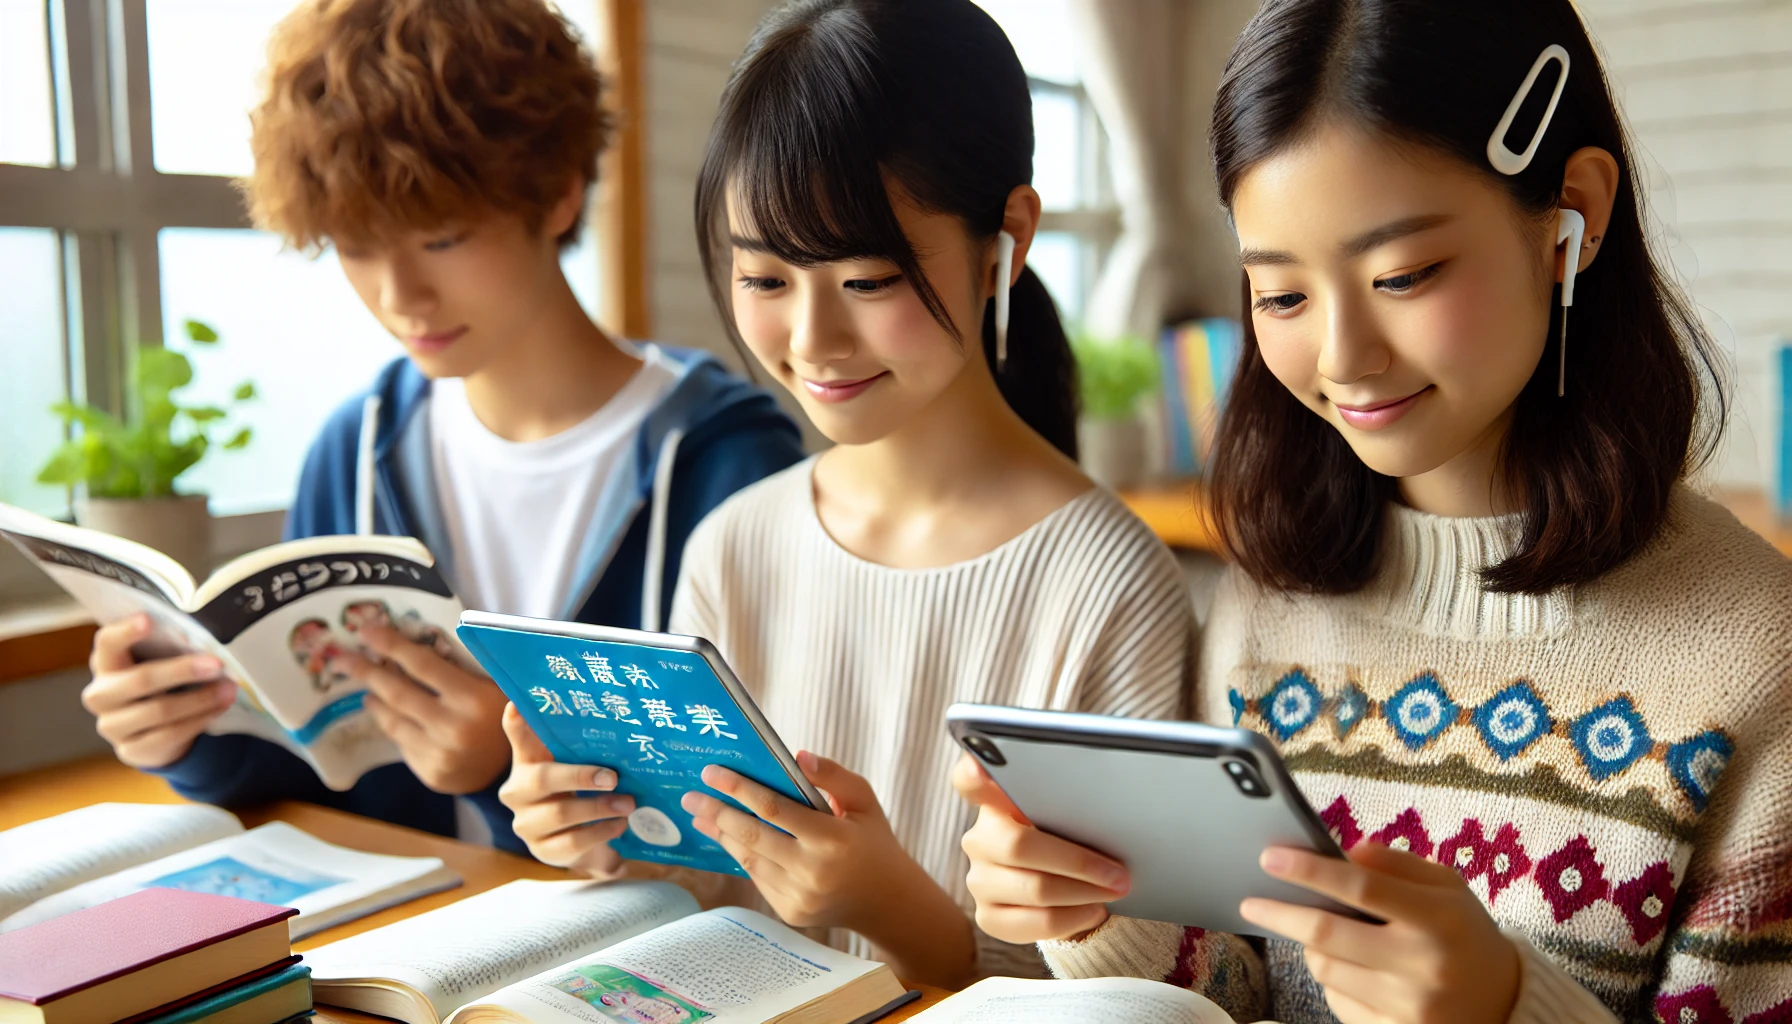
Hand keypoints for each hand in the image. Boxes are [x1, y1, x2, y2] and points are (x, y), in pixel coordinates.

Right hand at [82, 615, 236, 768]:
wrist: (151, 731)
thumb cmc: (159, 683)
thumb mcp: (158, 662)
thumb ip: (169, 649)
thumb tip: (205, 638)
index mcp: (106, 662)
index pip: (107, 642)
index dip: (125, 631)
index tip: (149, 620)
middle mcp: (101, 694)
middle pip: (140, 679)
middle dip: (183, 670)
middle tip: (217, 664)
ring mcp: (112, 726)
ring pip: (159, 710)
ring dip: (200, 699)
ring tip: (229, 688)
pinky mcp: (131, 750)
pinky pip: (170, 734)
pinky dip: (200, 719)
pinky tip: (219, 708)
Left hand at [345, 625, 508, 793]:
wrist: (515, 766)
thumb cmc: (503, 713)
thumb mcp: (494, 683)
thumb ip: (464, 663)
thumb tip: (417, 634)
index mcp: (473, 698)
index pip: (423, 665)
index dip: (392, 645)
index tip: (364, 631)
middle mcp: (453, 727)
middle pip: (398, 692)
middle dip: (366, 671)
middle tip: (341, 657)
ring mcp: (439, 753)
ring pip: (394, 720)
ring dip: (375, 700)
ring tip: (366, 690)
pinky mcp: (430, 772)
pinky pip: (402, 743)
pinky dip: (393, 725)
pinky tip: (389, 716)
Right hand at [498, 703, 632, 876]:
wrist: (582, 842)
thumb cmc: (579, 793)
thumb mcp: (579, 767)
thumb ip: (584, 748)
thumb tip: (617, 725)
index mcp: (527, 763)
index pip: (519, 739)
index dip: (517, 724)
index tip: (517, 707)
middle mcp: (518, 792)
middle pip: (542, 779)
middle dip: (580, 777)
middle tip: (614, 778)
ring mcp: (527, 824)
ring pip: (561, 813)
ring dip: (600, 807)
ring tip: (628, 804)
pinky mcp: (542, 851)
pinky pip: (573, 841)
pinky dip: (601, 831)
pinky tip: (620, 824)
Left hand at [681, 752, 976, 987]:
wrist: (886, 901)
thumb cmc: (873, 840)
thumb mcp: (864, 800)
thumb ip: (833, 775)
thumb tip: (796, 756)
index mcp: (833, 839)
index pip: (774, 808)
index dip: (739, 788)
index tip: (712, 772)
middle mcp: (813, 871)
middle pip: (752, 836)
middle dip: (717, 812)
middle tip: (691, 796)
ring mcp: (800, 896)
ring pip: (749, 859)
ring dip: (721, 835)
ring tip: (700, 815)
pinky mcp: (791, 912)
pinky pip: (758, 877)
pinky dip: (741, 855)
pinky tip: (727, 837)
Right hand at [952, 753, 1129, 942]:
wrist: (1066, 885)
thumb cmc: (1071, 837)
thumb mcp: (1069, 813)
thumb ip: (1069, 801)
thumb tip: (1105, 796)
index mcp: (995, 801)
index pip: (968, 779)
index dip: (972, 774)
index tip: (983, 770)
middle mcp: (978, 838)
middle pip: (1019, 846)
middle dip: (1078, 863)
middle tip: (1120, 873)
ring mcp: (978, 879)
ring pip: (1035, 889)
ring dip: (1084, 893)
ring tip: (1114, 890)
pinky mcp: (988, 916)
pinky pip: (1036, 923)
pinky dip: (1074, 918)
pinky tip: (1092, 909)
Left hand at [1240, 843, 1520, 1023]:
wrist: (1504, 1002)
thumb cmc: (1463, 932)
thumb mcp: (1446, 886)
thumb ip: (1395, 863)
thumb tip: (1341, 854)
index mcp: (1439, 918)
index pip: (1360, 887)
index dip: (1309, 870)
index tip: (1270, 858)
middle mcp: (1423, 965)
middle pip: (1327, 933)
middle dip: (1280, 913)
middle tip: (1251, 901)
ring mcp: (1408, 1007)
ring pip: (1325, 969)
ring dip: (1310, 946)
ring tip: (1321, 934)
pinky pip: (1337, 1002)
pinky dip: (1333, 980)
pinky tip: (1352, 969)